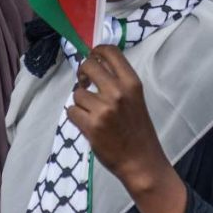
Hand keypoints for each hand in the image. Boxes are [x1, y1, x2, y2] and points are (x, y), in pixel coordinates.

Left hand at [69, 44, 169, 191]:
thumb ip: (118, 81)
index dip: (96, 51)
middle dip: (82, 73)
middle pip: (88, 65)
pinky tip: (87, 124)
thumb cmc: (138, 129)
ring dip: (80, 102)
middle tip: (85, 82)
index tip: (92, 57)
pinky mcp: (91, 125)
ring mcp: (103, 109)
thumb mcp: (135, 98)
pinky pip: (71, 111)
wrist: (141, 161)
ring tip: (93, 113)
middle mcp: (118, 91)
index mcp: (132, 83)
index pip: (110, 52)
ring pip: (77, 93)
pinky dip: (76, 117)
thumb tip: (93, 64)